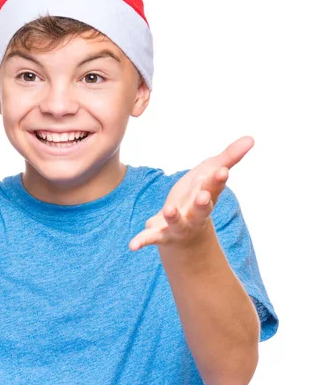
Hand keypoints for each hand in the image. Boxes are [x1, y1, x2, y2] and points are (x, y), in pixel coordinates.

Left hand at [129, 136, 254, 251]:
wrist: (186, 234)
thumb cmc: (199, 196)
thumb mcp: (210, 174)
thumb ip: (229, 157)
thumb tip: (251, 138)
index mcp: (206, 195)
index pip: (214, 187)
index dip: (218, 180)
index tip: (222, 172)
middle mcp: (195, 213)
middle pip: (202, 209)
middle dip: (203, 203)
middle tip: (204, 196)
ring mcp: (179, 225)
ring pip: (177, 222)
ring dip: (174, 216)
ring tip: (168, 210)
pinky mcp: (161, 234)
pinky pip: (151, 237)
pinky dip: (142, 240)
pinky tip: (132, 245)